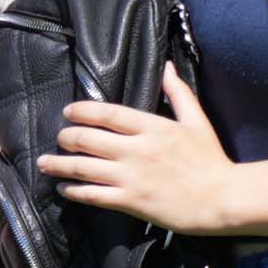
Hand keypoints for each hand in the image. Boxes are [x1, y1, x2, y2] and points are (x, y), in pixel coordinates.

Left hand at [40, 66, 243, 236]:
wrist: (223, 199)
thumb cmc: (211, 159)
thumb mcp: (198, 121)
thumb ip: (179, 93)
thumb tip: (167, 66)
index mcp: (153, 127)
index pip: (107, 113)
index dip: (82, 111)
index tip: (68, 111)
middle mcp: (137, 150)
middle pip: (88, 139)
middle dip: (66, 137)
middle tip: (59, 138)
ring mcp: (131, 177)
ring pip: (83, 168)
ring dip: (59, 164)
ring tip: (44, 163)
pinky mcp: (130, 201)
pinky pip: (93, 195)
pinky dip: (74, 191)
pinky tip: (64, 189)